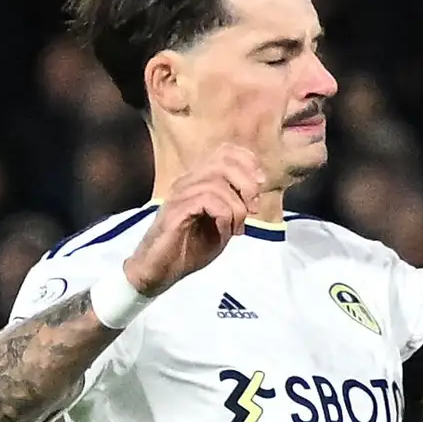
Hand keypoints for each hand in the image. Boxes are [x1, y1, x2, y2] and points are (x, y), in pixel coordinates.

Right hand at [123, 145, 266, 296]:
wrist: (162, 270)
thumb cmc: (190, 248)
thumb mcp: (223, 224)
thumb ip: (236, 206)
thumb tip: (255, 194)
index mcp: (199, 181)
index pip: (225, 151)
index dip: (248, 162)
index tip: (260, 185)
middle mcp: (188, 182)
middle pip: (224, 162)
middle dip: (247, 184)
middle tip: (253, 209)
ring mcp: (180, 194)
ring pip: (218, 184)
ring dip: (237, 209)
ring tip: (236, 229)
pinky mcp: (176, 210)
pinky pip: (208, 201)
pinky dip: (225, 217)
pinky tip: (224, 232)